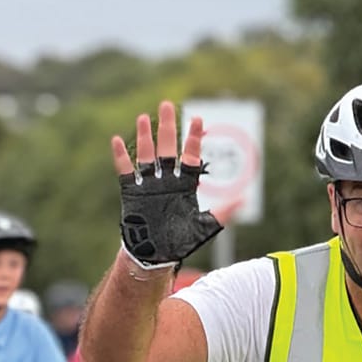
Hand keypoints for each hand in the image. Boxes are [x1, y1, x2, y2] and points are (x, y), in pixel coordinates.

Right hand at [109, 103, 232, 270]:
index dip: (193, 137)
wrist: (155, 256)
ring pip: (146, 155)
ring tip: (145, 117)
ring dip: (146, 137)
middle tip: (166, 105)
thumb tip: (244, 200)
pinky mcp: (131, 193)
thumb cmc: (179, 242)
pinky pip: (125, 171)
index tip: (197, 119)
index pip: (190, 155)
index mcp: (184, 184)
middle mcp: (166, 180)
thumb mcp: (204, 226)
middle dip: (167, 127)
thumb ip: (223, 212)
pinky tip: (117, 140)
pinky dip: (121, 156)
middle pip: (167, 147)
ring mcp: (148, 185)